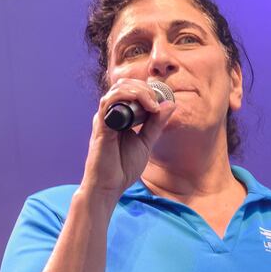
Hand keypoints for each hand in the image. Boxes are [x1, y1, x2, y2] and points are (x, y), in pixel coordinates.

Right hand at [81, 77, 175, 197]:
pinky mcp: (101, 125)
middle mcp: (109, 114)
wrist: (109, 186)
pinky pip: (109, 102)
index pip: (130, 90)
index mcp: (118, 117)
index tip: (163, 102)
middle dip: (144, 88)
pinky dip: (127, 97)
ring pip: (118, 89)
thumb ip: (156, 124)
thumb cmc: (122, 168)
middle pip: (124, 85)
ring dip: (139, 91)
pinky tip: (145, 108)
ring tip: (153, 104)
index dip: (147, 90)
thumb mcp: (146, 142)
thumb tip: (169, 104)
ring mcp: (104, 118)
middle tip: (158, 102)